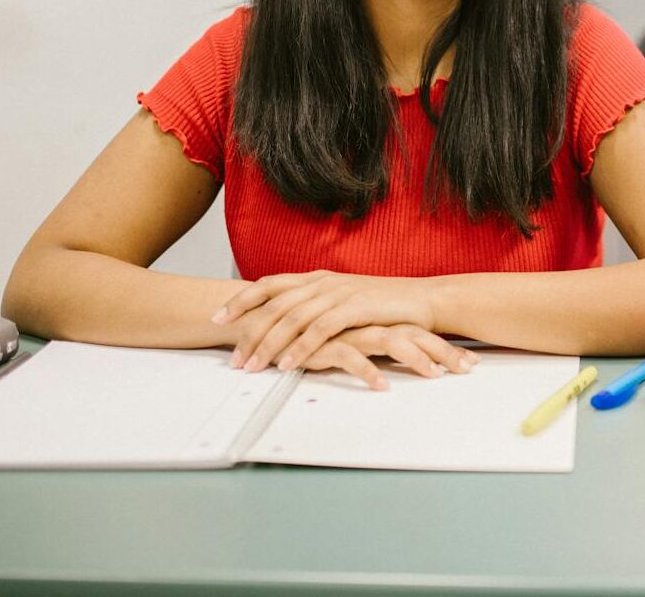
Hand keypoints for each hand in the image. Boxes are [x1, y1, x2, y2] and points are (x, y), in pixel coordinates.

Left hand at [212, 270, 451, 375]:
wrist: (426, 300)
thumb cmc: (388, 306)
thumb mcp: (347, 302)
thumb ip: (320, 308)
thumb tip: (292, 324)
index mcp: (318, 278)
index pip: (270, 284)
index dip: (242, 299)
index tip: (218, 318)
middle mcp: (324, 282)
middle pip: (274, 304)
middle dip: (248, 331)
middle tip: (234, 358)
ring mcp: (339, 293)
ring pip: (292, 318)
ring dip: (269, 344)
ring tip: (253, 367)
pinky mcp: (355, 308)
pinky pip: (319, 329)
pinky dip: (300, 347)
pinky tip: (288, 364)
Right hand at [302, 324, 479, 390]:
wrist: (270, 319)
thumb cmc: (312, 333)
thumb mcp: (352, 336)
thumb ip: (376, 343)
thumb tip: (404, 358)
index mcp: (376, 320)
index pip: (420, 331)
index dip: (445, 346)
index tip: (469, 362)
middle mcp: (368, 323)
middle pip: (414, 334)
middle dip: (444, 352)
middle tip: (467, 369)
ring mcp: (349, 331)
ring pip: (390, 341)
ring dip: (415, 358)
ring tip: (434, 374)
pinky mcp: (325, 343)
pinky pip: (350, 357)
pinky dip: (368, 371)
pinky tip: (382, 385)